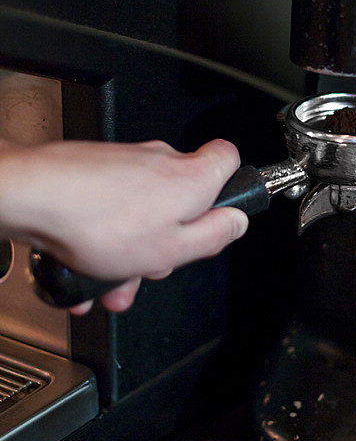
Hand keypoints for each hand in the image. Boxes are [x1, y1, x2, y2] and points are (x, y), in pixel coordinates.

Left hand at [0, 138, 247, 312]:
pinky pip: (108, 211)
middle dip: (166, 241)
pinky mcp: (93, 172)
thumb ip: (213, 237)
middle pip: (181, 200)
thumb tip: (237, 224)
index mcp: (192, 177)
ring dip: (127, 252)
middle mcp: (161, 161)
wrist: (33, 198)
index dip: (229, 187)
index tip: (220, 214)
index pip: (228, 159)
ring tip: (107, 281)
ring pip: (140, 213)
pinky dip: (101, 241)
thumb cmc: (99, 222)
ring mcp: (124, 164)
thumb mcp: (172, 250)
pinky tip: (85, 271)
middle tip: (150, 267)